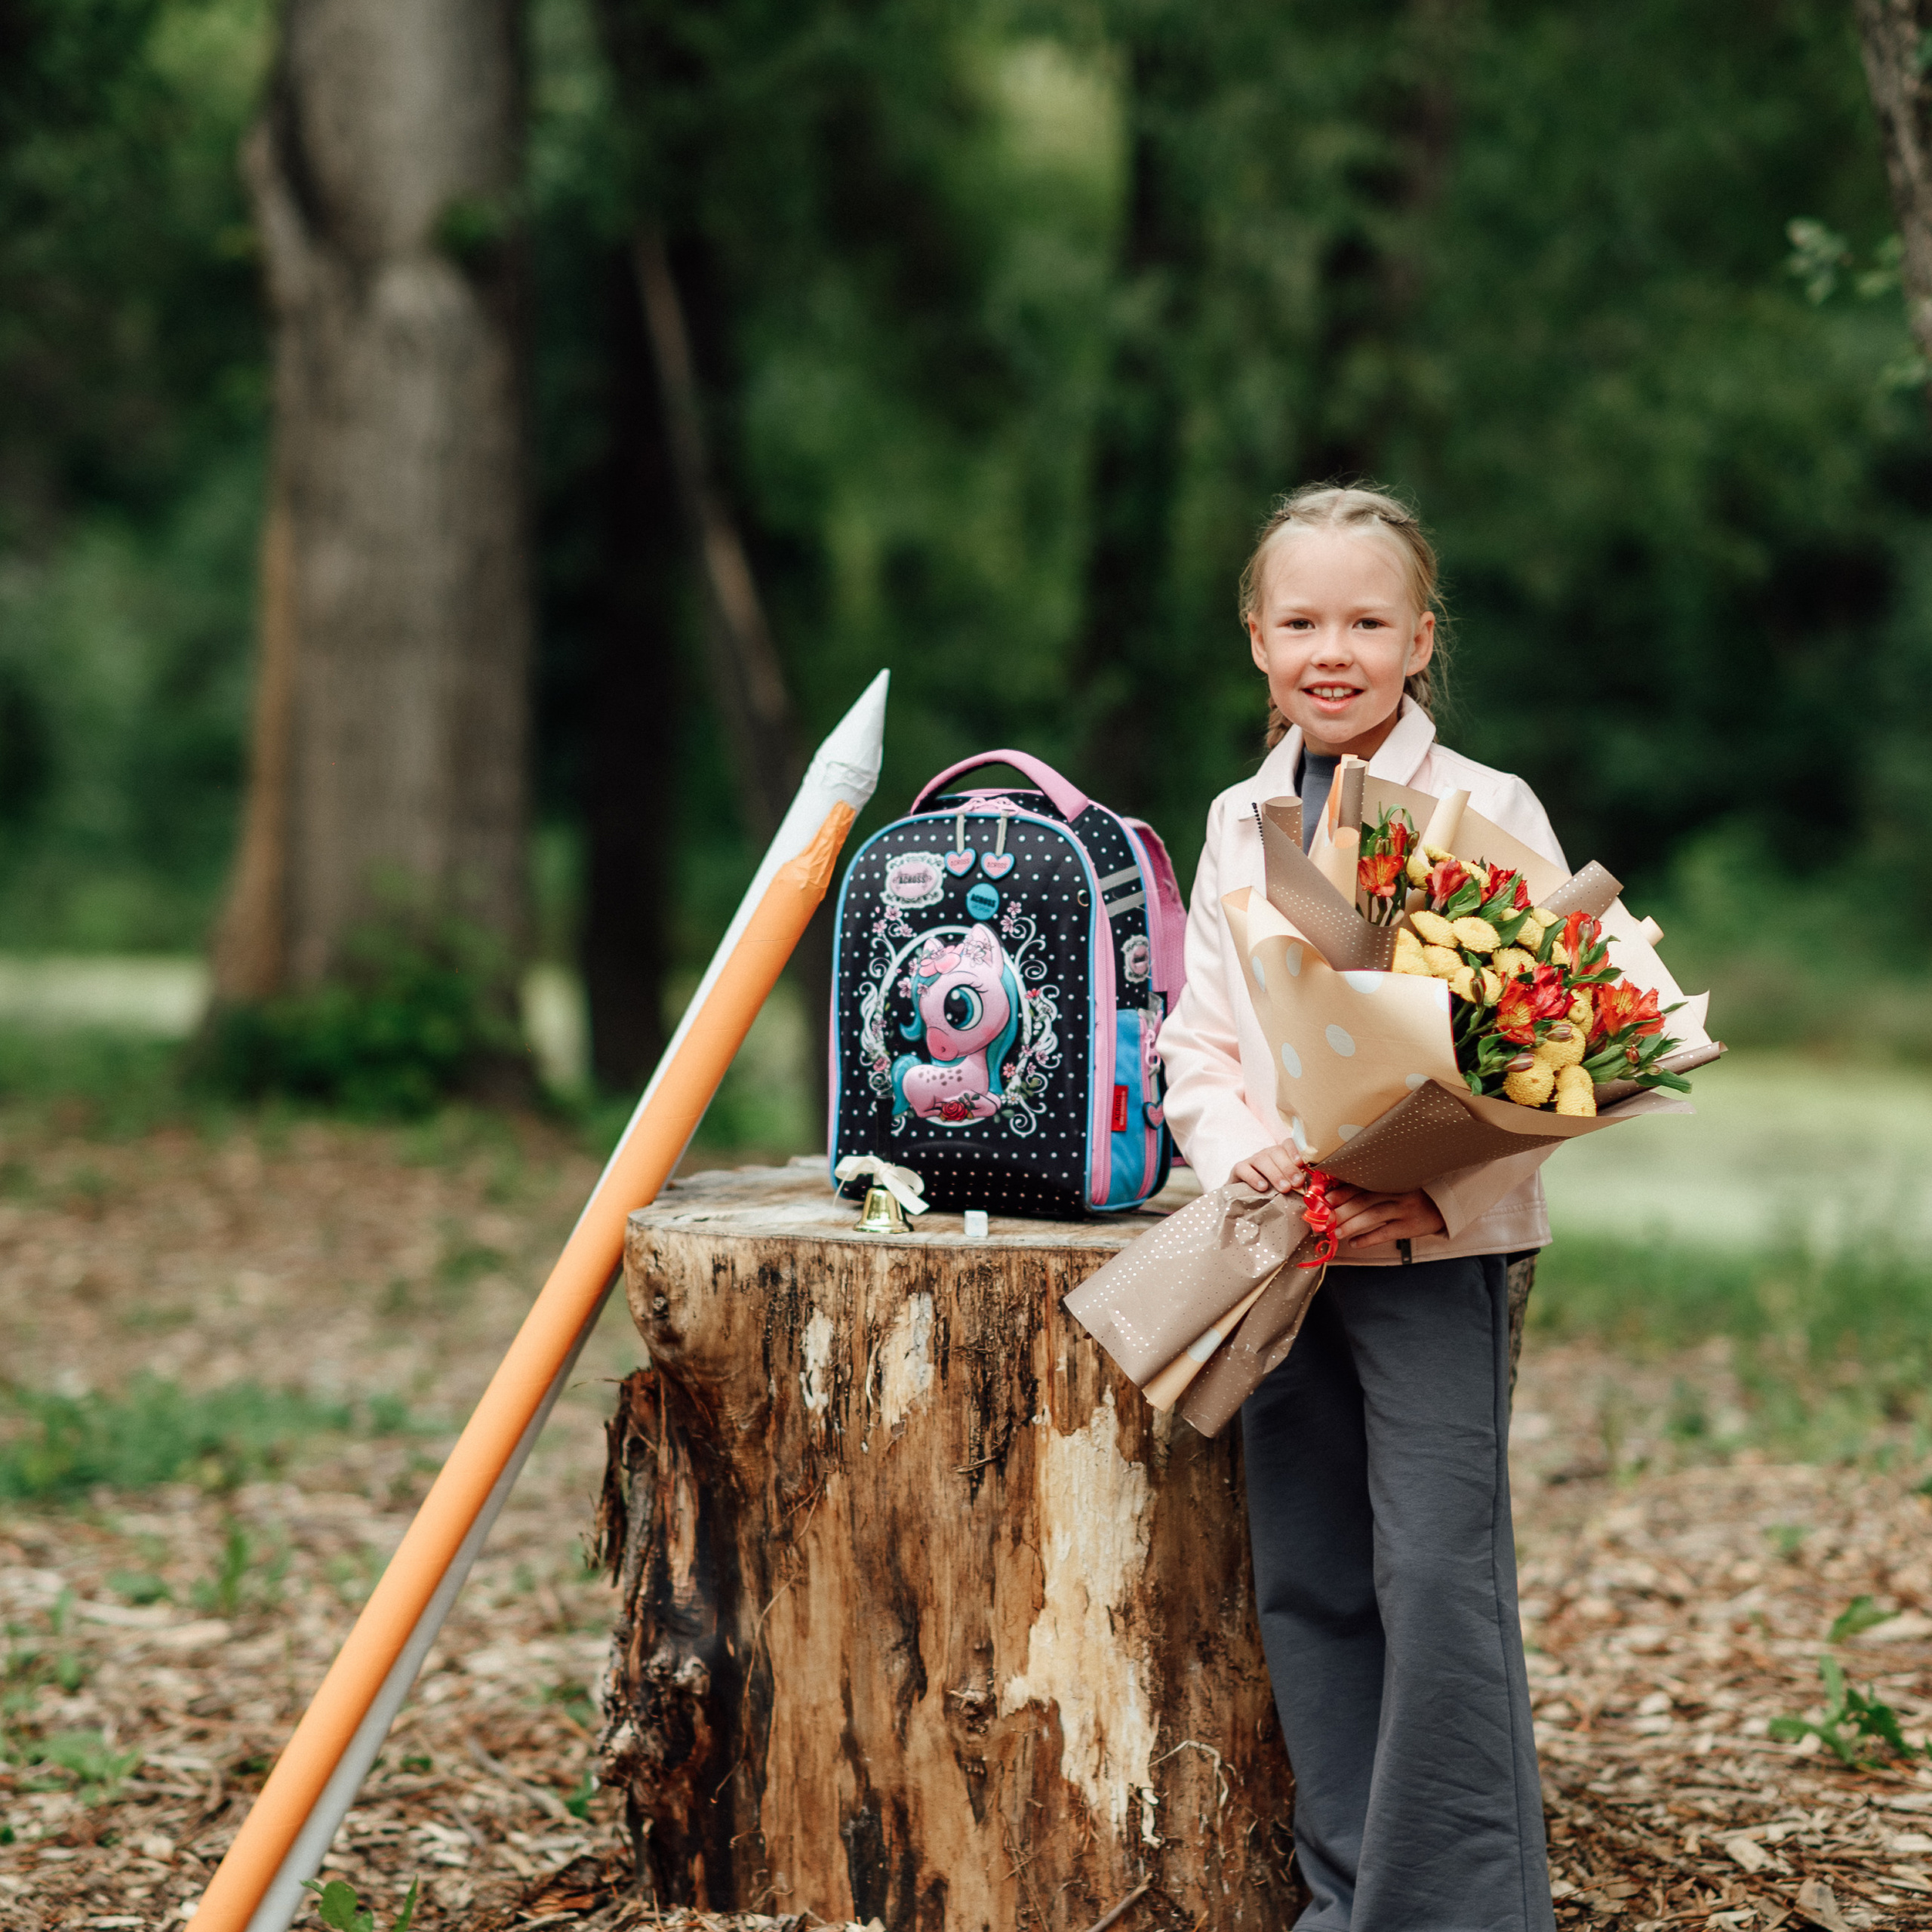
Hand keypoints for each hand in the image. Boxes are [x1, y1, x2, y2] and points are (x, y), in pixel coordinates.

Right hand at [1229, 1145, 1304, 1193]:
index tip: (1301, 1164)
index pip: (1287, 1144)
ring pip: (1262, 1160)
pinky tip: (1263, 1188)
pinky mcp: (1238, 1169)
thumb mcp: (1285, 1186)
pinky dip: (1254, 1178)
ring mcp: (1251, 1160)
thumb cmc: (1270, 1192)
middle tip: (1297, 1183)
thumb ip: (1296, 1184)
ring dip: (1275, 1174)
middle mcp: (1266, 1154)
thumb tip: (1313, 1190)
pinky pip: (1244, 1169)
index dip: (1295, 1151)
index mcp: (1280, 1155)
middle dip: (1288, 1168)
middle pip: (1276, 1152)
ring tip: (1284, 1188)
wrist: (1243, 1198)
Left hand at [1324, 1183, 1445, 1256]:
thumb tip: (1340, 1194)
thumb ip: (1374, 1186)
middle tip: (1325, 1219)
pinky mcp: (1410, 1226)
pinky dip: (1368, 1239)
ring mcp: (1404, 1209)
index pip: (1362, 1184)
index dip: (1342, 1191)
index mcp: (1390, 1179)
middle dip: (1342, 1210)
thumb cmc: (1413, 1195)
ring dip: (1352, 1225)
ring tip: (1336, 1232)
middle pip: (1364, 1200)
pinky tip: (1354, 1243)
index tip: (1326, 1199)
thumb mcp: (1396, 1184)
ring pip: (1373, 1216)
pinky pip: (1385, 1233)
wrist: (1443, 1206)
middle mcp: (1397, 1191)